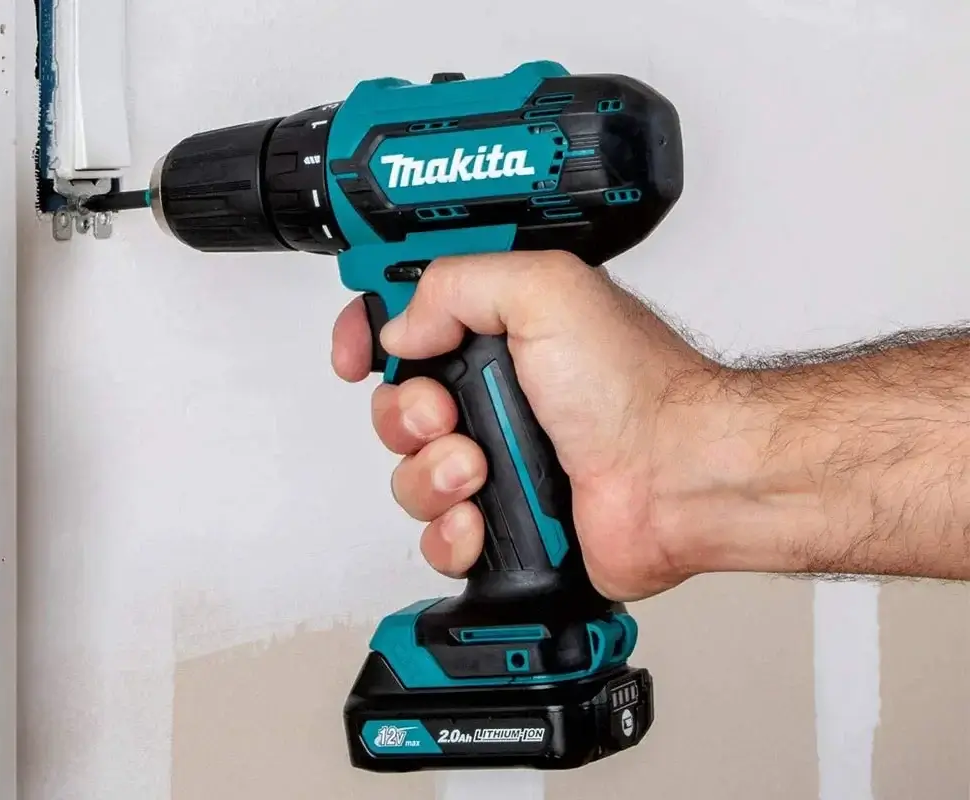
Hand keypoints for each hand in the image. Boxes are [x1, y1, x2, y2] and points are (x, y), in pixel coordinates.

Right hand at [330, 250, 719, 601]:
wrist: (678, 479)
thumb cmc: (637, 390)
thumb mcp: (546, 289)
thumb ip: (457, 284)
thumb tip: (402, 327)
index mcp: (501, 336)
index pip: (406, 325)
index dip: (367, 337)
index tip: (356, 356)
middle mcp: (496, 398)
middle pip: (395, 407)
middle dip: (405, 416)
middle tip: (445, 416)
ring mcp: (499, 462)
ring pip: (409, 476)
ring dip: (432, 475)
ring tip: (478, 469)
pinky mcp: (505, 524)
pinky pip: (438, 536)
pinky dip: (452, 532)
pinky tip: (482, 518)